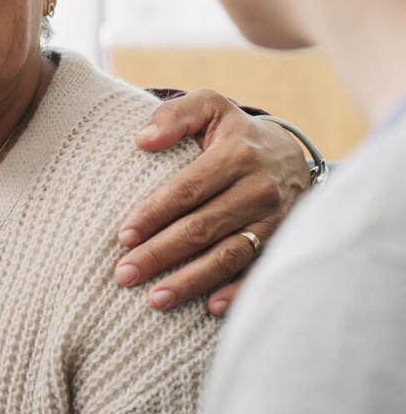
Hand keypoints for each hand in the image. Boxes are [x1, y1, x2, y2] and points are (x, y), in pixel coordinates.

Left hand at [115, 89, 309, 314]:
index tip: (122, 236)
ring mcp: (275, 219)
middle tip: (125, 274)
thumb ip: (175, 115)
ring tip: (155, 299)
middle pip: (201, 228)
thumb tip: (142, 139)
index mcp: (235, 155)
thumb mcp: (209, 106)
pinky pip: (259, 270)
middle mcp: (259, 189)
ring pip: (228, 255)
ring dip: (191, 280)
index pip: (186, 190)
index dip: (153, 214)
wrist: (291, 153)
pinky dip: (237, 291)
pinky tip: (210, 307)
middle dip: (160, 254)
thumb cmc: (234, 132)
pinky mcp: (285, 240)